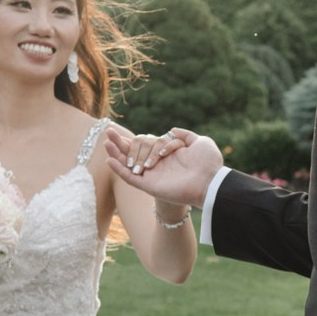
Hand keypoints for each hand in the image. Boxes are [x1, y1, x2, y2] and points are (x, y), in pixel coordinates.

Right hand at [105, 127, 222, 215]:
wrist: (211, 181)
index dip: (139, 139)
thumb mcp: (200, 142)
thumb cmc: (209, 164)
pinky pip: (130, 178)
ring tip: (106, 142)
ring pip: (128, 164)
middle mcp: (157, 165)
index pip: (146, 144)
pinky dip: (119, 170)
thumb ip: (185, 135)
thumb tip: (172, 129)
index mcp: (167, 155)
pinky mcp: (149, 186)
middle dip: (120, 142)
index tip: (157, 141)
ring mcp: (152, 176)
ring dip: (116, 153)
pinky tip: (109, 160)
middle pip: (132, 152)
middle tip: (108, 131)